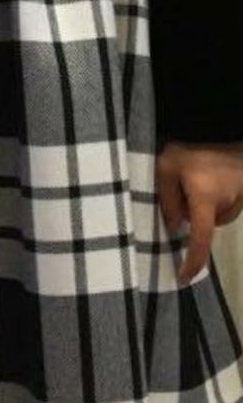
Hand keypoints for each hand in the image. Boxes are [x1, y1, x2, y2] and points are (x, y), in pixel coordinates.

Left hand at [156, 141, 242, 284]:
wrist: (218, 125)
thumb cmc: (190, 148)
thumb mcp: (166, 169)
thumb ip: (166, 199)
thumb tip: (172, 226)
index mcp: (206, 200)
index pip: (200, 239)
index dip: (193, 261)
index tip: (183, 277)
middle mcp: (228, 203)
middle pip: (207, 224)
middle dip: (192, 216)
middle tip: (179, 192)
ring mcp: (241, 197)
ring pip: (217, 214)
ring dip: (204, 205)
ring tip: (194, 178)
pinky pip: (227, 203)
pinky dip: (216, 197)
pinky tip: (209, 176)